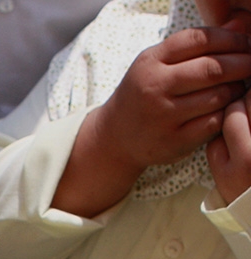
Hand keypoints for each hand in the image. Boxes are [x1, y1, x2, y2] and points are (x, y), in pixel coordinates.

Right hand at [55, 25, 250, 215]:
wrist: (114, 136)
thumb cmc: (143, 94)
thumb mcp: (158, 64)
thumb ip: (195, 45)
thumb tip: (241, 24)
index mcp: (150, 63)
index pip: (199, 40)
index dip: (230, 38)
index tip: (246, 42)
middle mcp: (154, 88)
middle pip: (212, 69)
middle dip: (242, 63)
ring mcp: (162, 116)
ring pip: (217, 97)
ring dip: (236, 89)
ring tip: (239, 86)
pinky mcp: (172, 141)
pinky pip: (213, 122)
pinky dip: (226, 113)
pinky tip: (226, 108)